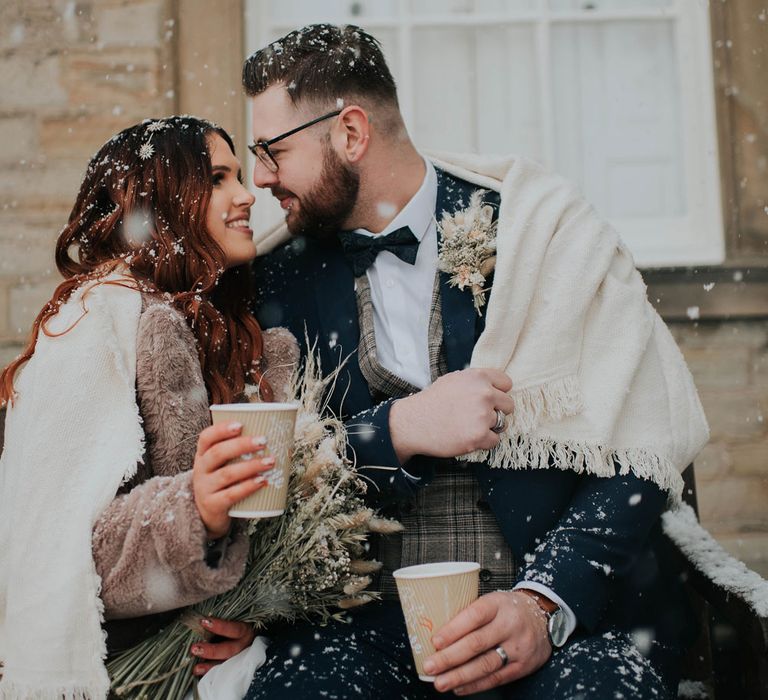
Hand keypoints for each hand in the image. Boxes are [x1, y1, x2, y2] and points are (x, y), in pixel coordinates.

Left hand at [190, 617, 255, 675]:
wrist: (243, 640)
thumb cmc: (232, 627)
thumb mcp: (233, 621)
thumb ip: (222, 621)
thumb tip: (201, 620)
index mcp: (245, 632)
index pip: (235, 629)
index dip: (220, 626)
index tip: (204, 622)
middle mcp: (243, 646)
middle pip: (229, 650)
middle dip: (212, 650)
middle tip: (195, 648)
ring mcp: (238, 659)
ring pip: (225, 665)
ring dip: (209, 666)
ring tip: (196, 668)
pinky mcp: (231, 668)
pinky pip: (220, 673)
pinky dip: (209, 673)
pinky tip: (198, 672)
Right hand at [193, 422, 274, 538]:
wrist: (208, 514)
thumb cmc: (223, 482)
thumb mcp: (223, 464)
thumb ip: (240, 451)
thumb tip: (278, 437)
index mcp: (203, 454)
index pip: (206, 437)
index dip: (221, 429)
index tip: (241, 424)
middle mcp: (201, 469)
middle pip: (218, 453)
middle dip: (242, 445)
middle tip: (263, 440)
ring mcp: (204, 488)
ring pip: (227, 474)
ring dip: (251, 466)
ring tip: (270, 461)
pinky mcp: (213, 505)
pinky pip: (231, 495)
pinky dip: (248, 487)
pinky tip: (262, 481)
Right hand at [389, 368, 513, 461]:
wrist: (413, 423)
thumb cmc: (431, 402)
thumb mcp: (453, 380)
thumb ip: (475, 382)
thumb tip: (493, 387)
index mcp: (478, 377)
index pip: (506, 383)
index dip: (498, 393)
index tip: (489, 400)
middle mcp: (484, 394)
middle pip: (509, 405)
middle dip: (497, 411)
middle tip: (479, 416)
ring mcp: (483, 416)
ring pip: (502, 424)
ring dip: (489, 427)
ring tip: (469, 426)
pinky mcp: (479, 436)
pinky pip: (495, 440)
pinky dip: (484, 442)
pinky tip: (467, 436)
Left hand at [423, 591, 550, 694]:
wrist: (542, 617)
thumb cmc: (508, 608)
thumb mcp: (492, 601)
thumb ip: (470, 614)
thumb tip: (437, 631)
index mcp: (498, 604)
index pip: (474, 615)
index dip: (453, 629)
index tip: (435, 641)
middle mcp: (509, 625)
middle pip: (477, 643)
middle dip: (450, 657)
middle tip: (430, 666)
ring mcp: (518, 647)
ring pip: (485, 664)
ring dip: (460, 676)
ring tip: (440, 682)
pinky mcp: (522, 666)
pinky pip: (496, 678)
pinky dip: (475, 685)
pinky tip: (459, 687)